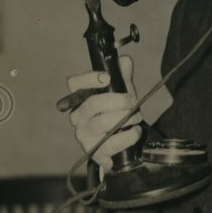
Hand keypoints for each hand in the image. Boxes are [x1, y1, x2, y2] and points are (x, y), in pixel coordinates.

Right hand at [66, 54, 142, 170]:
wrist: (124, 141)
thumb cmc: (118, 113)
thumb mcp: (123, 93)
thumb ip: (123, 76)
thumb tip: (125, 60)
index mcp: (81, 98)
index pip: (74, 84)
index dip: (88, 79)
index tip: (107, 78)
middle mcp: (78, 116)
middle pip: (91, 104)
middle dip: (117, 101)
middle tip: (132, 102)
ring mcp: (84, 135)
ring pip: (100, 124)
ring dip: (124, 118)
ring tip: (137, 117)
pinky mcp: (94, 152)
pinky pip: (110, 144)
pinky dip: (127, 137)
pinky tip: (136, 131)